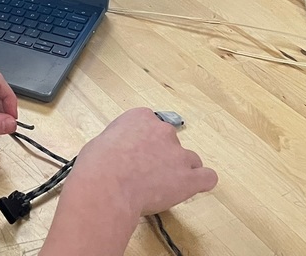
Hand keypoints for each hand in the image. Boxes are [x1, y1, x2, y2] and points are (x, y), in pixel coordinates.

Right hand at [69, 108, 217, 217]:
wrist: (107, 184)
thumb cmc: (97, 165)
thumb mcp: (101, 141)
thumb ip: (119, 143)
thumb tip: (119, 156)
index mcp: (141, 117)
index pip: (151, 125)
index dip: (145, 142)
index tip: (137, 153)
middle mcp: (163, 131)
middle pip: (171, 141)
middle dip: (162, 155)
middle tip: (146, 173)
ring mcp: (179, 154)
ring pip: (190, 160)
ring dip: (180, 170)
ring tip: (163, 186)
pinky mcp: (189, 177)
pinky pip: (207, 177)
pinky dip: (201, 182)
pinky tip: (190, 188)